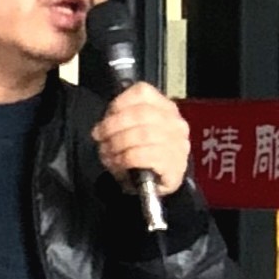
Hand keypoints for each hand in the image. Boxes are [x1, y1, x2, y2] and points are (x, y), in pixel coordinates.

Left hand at [91, 83, 190, 197]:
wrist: (158, 186)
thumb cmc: (144, 156)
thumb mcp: (134, 131)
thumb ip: (123, 119)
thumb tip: (104, 124)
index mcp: (166, 108)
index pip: (143, 92)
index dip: (120, 102)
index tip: (106, 116)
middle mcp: (175, 124)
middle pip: (140, 114)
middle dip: (114, 125)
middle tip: (100, 136)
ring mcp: (177, 145)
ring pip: (142, 134)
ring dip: (118, 143)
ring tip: (107, 152)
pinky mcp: (174, 166)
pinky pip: (144, 156)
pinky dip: (126, 159)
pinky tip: (118, 163)